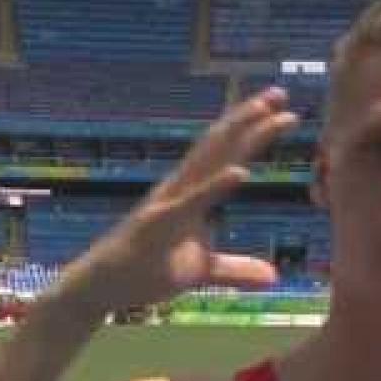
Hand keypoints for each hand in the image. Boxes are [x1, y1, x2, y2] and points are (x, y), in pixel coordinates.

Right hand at [54, 87, 299, 313]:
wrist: (100, 287)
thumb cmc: (148, 272)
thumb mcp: (202, 271)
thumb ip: (236, 269)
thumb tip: (272, 276)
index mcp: (191, 192)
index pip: (225, 154)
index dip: (251, 129)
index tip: (281, 107)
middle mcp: (180, 187)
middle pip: (219, 145)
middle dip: (248, 117)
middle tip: (279, 93)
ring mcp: (169, 201)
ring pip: (207, 160)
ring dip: (237, 134)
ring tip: (264, 112)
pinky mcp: (158, 224)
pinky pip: (192, 202)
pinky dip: (216, 186)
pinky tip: (241, 172)